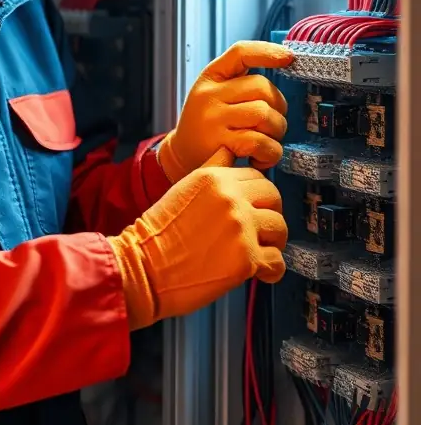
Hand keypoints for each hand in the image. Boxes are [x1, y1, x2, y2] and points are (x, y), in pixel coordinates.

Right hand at [107, 149, 287, 329]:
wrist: (144, 267)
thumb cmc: (158, 233)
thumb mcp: (183, 187)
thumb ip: (212, 169)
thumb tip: (228, 152)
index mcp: (215, 178)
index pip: (258, 177)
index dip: (259, 196)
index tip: (255, 209)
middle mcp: (231, 198)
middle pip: (274, 198)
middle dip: (270, 214)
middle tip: (260, 231)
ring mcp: (240, 227)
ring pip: (279, 228)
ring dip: (272, 242)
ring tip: (258, 252)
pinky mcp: (246, 259)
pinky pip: (277, 261)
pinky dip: (271, 270)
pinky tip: (259, 272)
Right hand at [157, 41, 293, 181]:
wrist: (181, 156)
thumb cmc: (209, 123)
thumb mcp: (215, 93)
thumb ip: (241, 81)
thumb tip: (285, 59)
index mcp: (211, 77)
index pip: (240, 53)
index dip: (267, 52)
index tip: (289, 58)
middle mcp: (209, 95)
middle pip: (262, 87)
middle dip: (279, 106)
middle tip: (274, 123)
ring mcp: (212, 120)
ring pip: (264, 115)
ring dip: (277, 131)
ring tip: (269, 140)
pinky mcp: (219, 145)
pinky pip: (258, 142)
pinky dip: (269, 152)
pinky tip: (261, 157)